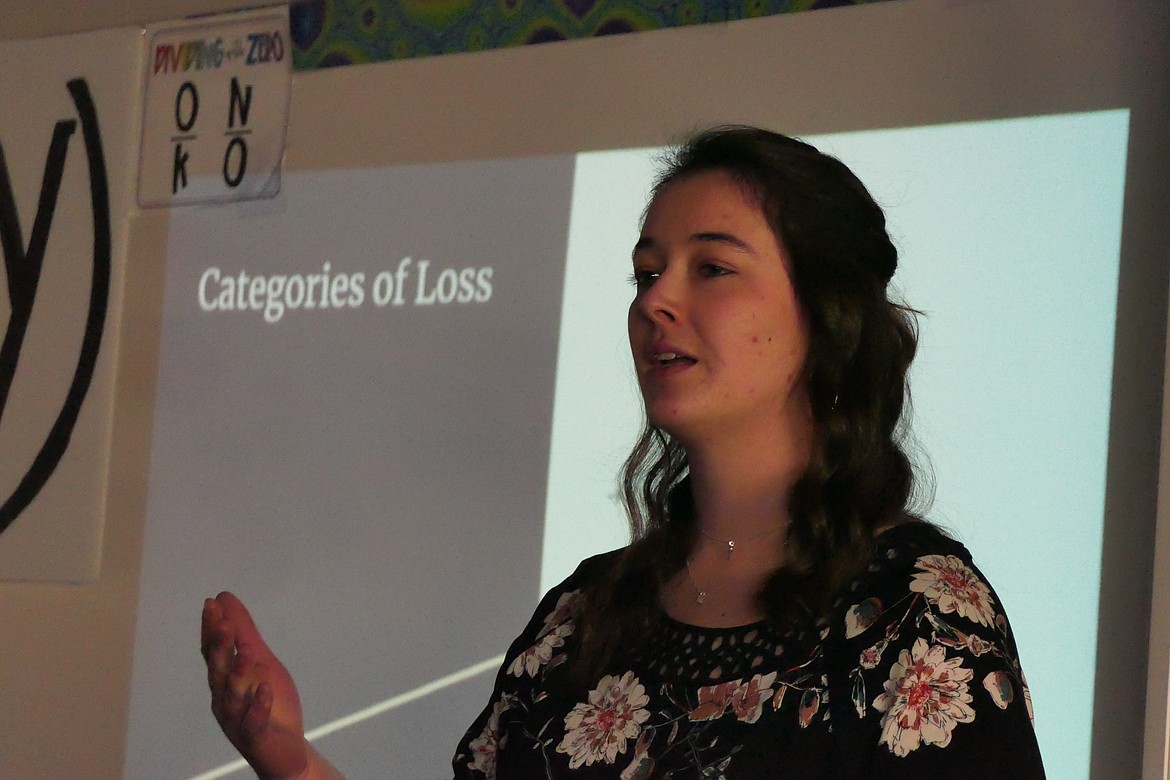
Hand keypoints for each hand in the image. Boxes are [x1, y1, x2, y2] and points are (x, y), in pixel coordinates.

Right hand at [201, 592, 309, 779]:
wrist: (285, 748)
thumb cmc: (268, 703)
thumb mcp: (260, 660)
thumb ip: (244, 632)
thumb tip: (226, 600)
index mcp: (225, 679)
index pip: (213, 651)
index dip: (210, 628)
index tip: (212, 604)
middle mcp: (225, 698)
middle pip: (218, 671)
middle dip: (220, 647)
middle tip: (223, 623)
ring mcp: (238, 718)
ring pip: (233, 696)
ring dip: (239, 674)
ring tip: (247, 654)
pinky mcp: (256, 736)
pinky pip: (254, 722)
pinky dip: (258, 707)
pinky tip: (265, 691)